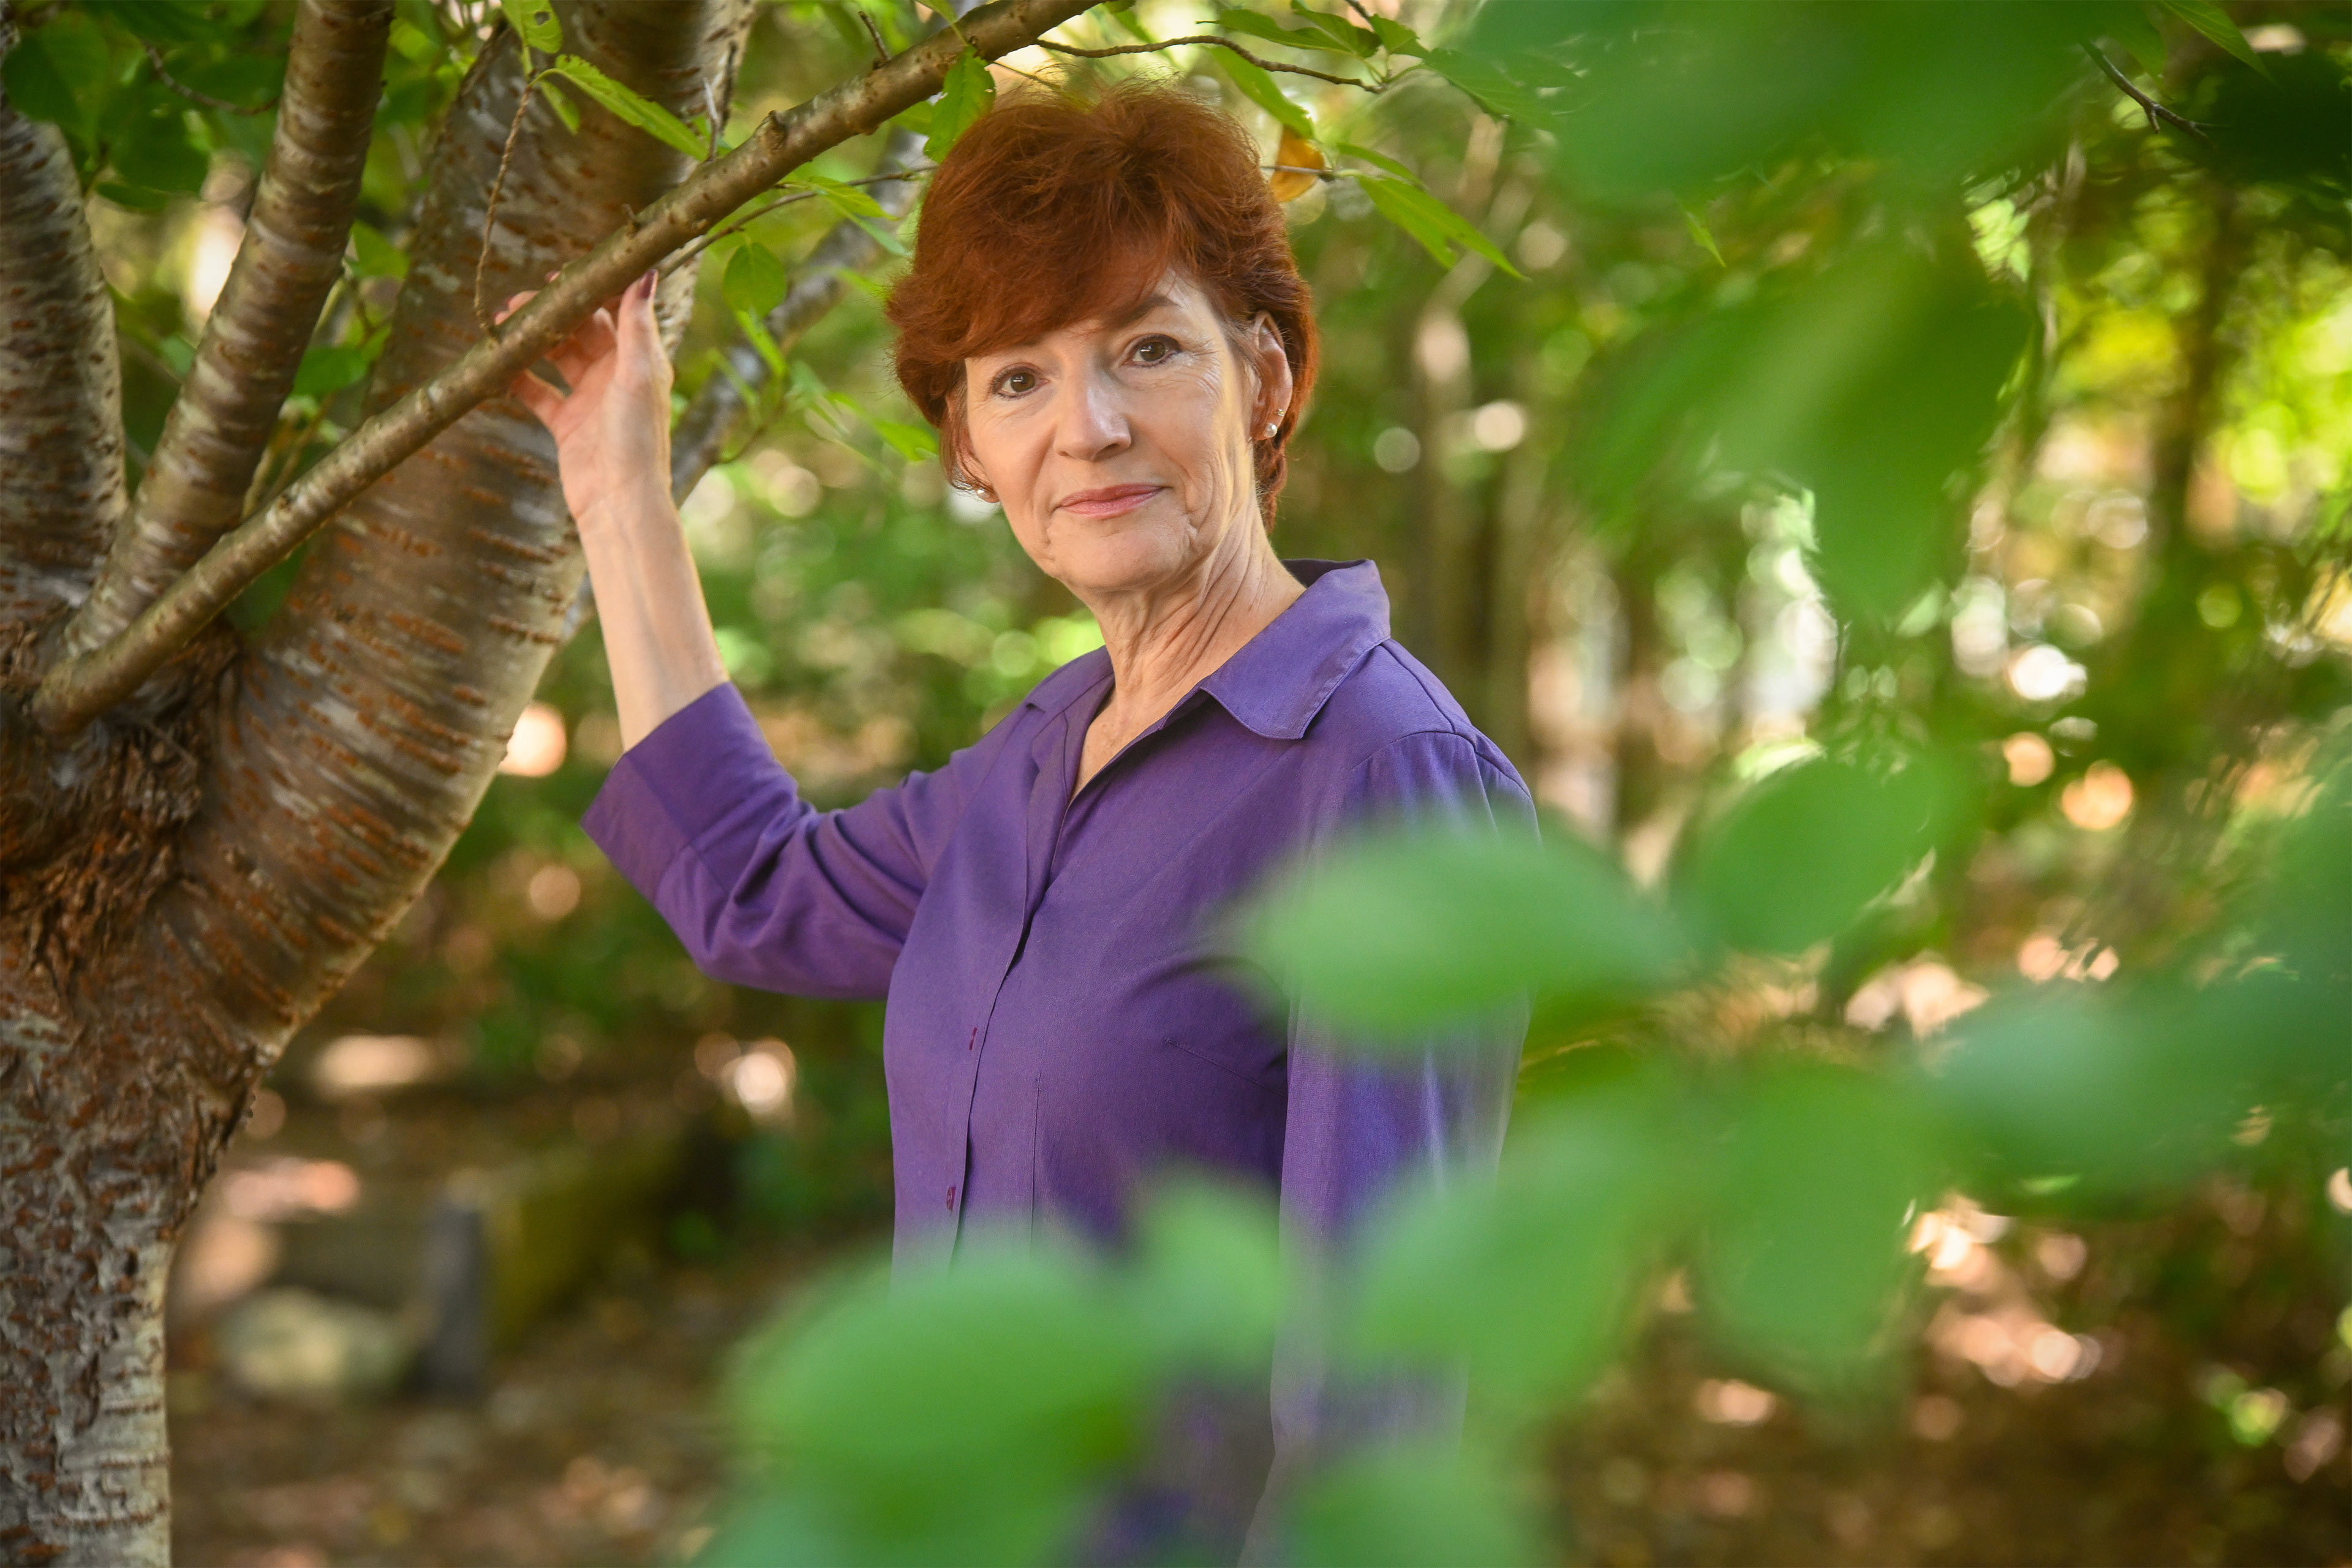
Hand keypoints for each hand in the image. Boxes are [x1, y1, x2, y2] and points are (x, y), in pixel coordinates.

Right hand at [503, 270, 672, 529]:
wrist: (618, 501)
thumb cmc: (637, 439)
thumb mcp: (637, 374)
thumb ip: (636, 324)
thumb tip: (646, 272)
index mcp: (639, 360)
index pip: (615, 312)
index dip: (589, 291)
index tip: (559, 275)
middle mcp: (615, 376)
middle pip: (580, 331)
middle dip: (550, 314)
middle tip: (517, 302)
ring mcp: (589, 399)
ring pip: (555, 358)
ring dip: (530, 341)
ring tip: (500, 325)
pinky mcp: (566, 424)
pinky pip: (537, 392)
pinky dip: (517, 378)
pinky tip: (495, 365)